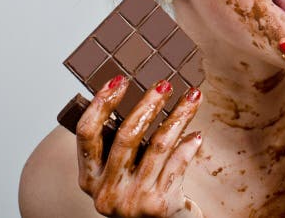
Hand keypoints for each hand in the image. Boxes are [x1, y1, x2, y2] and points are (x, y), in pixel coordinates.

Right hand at [76, 76, 203, 217]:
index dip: (101, 103)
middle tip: (164, 84)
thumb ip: (120, 144)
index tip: (119, 79)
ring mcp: (132, 200)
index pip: (86, 133)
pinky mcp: (158, 205)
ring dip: (178, 116)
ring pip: (158, 146)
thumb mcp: (119, 171)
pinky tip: (197, 133)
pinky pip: (177, 165)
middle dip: (148, 105)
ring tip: (193, 97)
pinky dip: (189, 146)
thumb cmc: (139, 191)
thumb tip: (139, 93)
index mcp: (89, 178)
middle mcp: (106, 191)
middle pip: (126, 136)